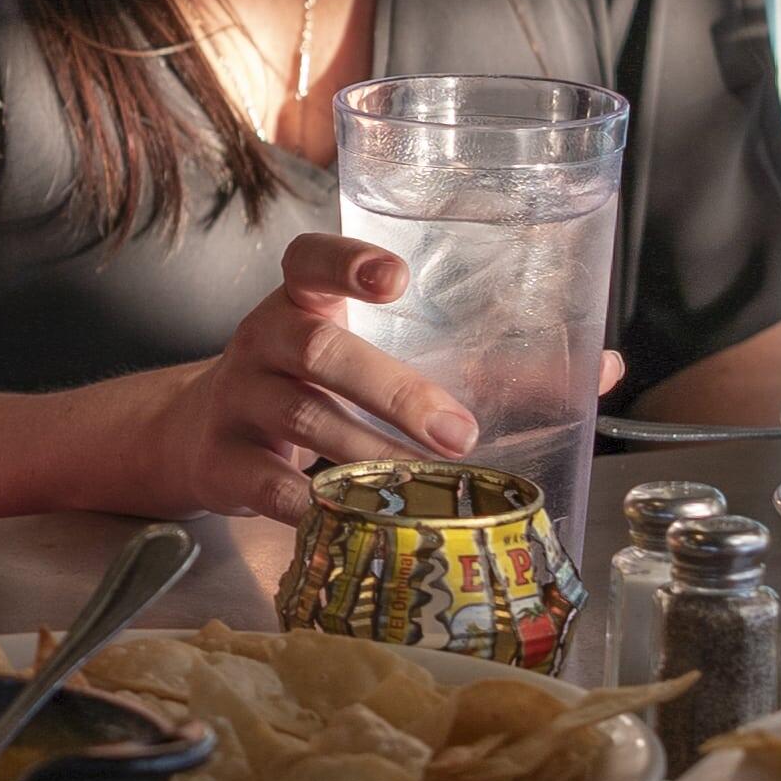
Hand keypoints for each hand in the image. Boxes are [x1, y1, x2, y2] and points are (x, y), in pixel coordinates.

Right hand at [155, 234, 482, 525]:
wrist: (196, 433)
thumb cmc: (302, 386)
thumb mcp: (348, 353)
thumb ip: (441, 359)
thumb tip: (583, 376)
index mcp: (298, 303)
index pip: (311, 261)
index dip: (348, 262)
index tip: (397, 279)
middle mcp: (261, 341)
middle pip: (320, 350)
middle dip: (396, 392)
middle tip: (458, 433)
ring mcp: (235, 400)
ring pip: (304, 418)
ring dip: (373, 454)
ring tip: (426, 484)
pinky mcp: (219, 461)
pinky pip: (271, 486)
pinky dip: (319, 506)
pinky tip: (360, 520)